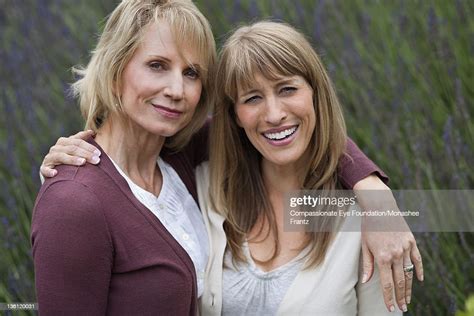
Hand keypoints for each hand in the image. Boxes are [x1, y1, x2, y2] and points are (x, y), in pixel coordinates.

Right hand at [40, 130, 100, 176]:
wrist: (56, 176)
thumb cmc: (69, 161)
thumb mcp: (75, 150)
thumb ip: (81, 140)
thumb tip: (91, 132)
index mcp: (64, 142)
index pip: (78, 142)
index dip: (89, 147)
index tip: (99, 153)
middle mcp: (56, 148)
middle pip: (72, 149)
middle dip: (86, 154)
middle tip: (97, 160)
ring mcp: (49, 158)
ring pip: (61, 156)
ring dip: (72, 160)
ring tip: (83, 163)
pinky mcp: (43, 169)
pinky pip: (45, 169)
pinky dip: (49, 171)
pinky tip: (55, 173)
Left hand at [354, 175, 423, 312]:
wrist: (380, 207)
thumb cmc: (369, 226)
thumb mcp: (364, 245)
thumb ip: (367, 264)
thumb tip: (366, 281)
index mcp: (382, 257)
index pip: (387, 284)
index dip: (389, 298)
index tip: (390, 308)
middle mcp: (396, 254)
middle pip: (400, 282)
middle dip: (400, 297)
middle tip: (402, 308)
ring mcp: (405, 248)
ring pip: (409, 274)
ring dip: (409, 288)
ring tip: (408, 299)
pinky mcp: (412, 242)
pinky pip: (417, 260)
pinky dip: (419, 271)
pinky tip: (419, 281)